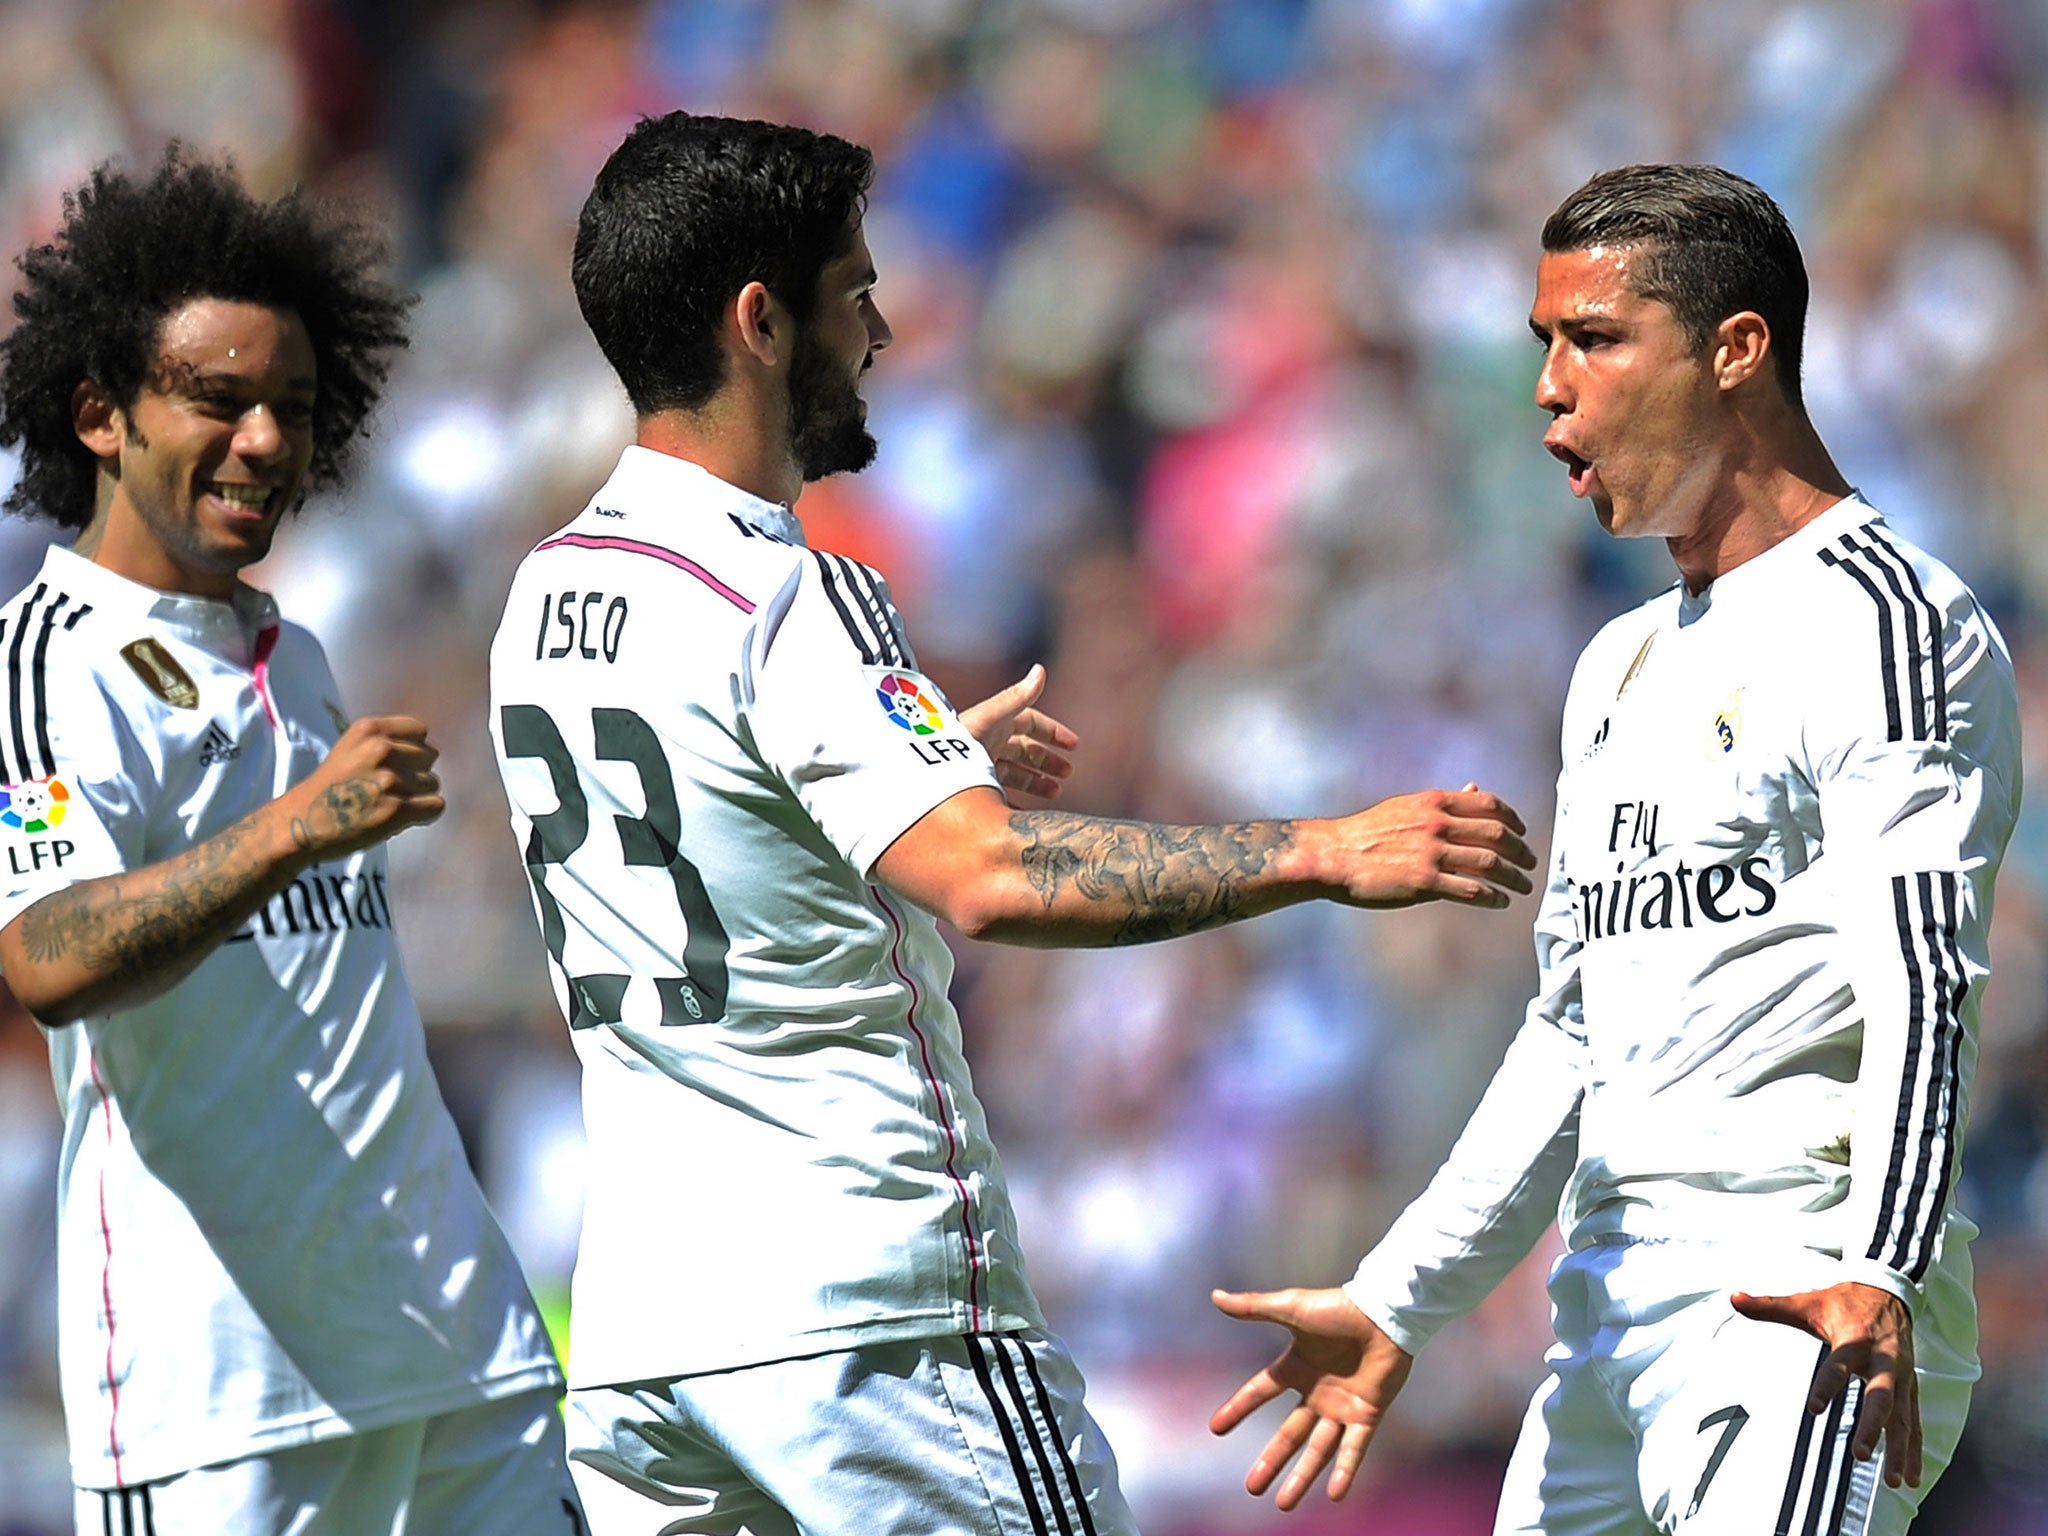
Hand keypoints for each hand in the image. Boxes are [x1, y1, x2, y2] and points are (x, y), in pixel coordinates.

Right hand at [278, 715, 445, 862]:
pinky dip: (423, 814)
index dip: (413, 750)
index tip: (398, 765)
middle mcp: (381, 749)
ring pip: (433, 783)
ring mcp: (390, 779)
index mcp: (369, 729)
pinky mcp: (397, 809)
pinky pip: (435, 806)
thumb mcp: (350, 749)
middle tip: (389, 789)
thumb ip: (385, 743)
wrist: (300, 823)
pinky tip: (401, 818)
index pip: (420, 731)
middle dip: (415, 774)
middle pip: (429, 757)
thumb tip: (428, 749)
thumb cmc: (329, 789)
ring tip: (388, 804)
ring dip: (417, 796)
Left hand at [959, 664, 1078, 802]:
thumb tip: (1040, 670)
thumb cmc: (956, 741)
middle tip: (1066, 774)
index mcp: (994, 724)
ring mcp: (978, 766)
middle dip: (1046, 759)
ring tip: (1055, 793)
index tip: (1074, 747)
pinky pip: (995, 796)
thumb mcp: (990, 719)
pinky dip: (1012, 803)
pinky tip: (1024, 814)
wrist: (922, 772)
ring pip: (1013, 773)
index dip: (1052, 732)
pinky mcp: (969, 788)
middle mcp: (987, 743)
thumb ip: (1016, 697)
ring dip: (1036, 781)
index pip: (1029, 723)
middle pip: (1023, 749)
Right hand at [1209, 1287, 1413, 1509]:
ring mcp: (1341, 1407)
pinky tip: (1334, 1494)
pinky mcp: (1367, 1414)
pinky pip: (1354, 1449)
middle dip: (1270, 1461)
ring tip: (1283, 1504)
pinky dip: (1345, 1471)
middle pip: (1289, 1434)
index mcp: (1296, 1366)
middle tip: (1251, 1487)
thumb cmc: (1338, 1307)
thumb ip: (1254, 1307)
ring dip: (1302, 1477)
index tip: (1215, 1428)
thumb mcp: (1291, 1308)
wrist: (1384, 1312)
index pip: (1260, 1390)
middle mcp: (1317, 1392)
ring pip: (1318, 1450)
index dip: (1238, 1408)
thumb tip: (1215, 1296)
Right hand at [1321, 785, 1535, 908]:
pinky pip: (1472, 890)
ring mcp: (1432, 853)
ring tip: (1523, 886)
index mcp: (1434, 802)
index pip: (1489, 805)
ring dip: (1514, 877)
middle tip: (1530, 863)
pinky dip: (1493, 897)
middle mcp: (1437, 824)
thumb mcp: (1406, 807)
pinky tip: (1500, 901)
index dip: (1513, 820)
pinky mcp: (1425, 882)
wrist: (1333, 855)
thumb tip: (1474, 789)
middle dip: (1521, 851)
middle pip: (1497, 835)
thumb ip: (1443, 803)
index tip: (1522, 832)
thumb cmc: (1366, 832)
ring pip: (1491, 864)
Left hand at [1732, 1282, 1920, 1487]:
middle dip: (1872, 1426)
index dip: (1826, 1385)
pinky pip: (1914, 1422)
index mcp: (1855, 1339)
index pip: (1839, 1364)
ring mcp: (1901, 1376)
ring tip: (1893, 1482)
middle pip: (1881, 1396)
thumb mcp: (1807, 1302)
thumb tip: (1734, 1298)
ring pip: (1903, 1416)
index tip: (1812, 1408)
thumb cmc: (1842, 1302)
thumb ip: (1770, 1305)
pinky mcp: (1910, 1387)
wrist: (1887, 1293)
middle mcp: (1884, 1359)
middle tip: (1861, 1454)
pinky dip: (1914, 1450)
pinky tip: (1910, 1477)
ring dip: (1899, 1449)